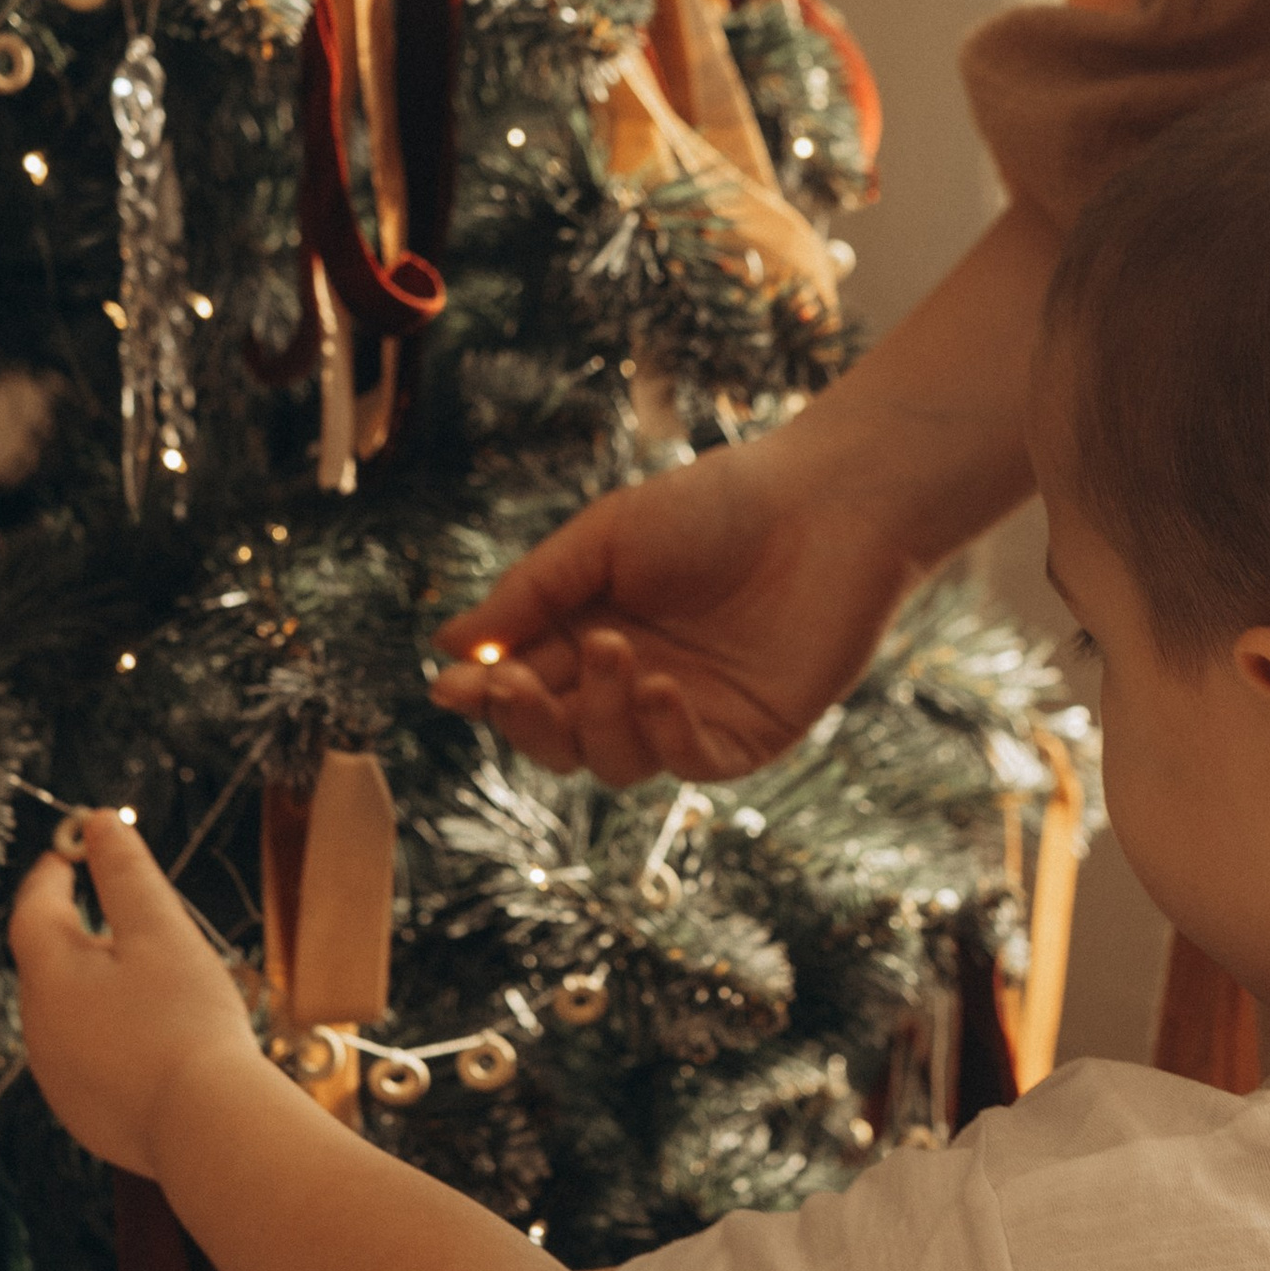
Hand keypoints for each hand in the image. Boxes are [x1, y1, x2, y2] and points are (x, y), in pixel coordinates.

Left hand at [9, 812, 264, 1176]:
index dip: (51, 872)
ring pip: (70, 1015)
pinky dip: (113, 1040)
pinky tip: (155, 1042)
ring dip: (99, 991)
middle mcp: (38, 1029)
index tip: (70, 849)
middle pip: (50, 963)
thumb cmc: (186, 1022)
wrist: (206, 1126)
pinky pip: (90, 1060)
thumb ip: (125, 872)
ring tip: (153, 982)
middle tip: (125, 914)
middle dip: (81, 933)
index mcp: (48, 976)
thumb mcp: (160, 930)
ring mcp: (57, 1078)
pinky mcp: (83, 1115)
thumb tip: (97, 821)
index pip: (33, 908)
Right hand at [431, 428, 922, 786]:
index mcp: (586, 635)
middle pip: (556, 740)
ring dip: (598, 716)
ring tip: (617, 652)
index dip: (485, 695)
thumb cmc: (715, 507)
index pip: (520, 686)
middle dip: (525, 720)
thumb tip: (445, 647)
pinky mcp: (744, 738)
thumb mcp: (603, 538)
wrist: (824, 506)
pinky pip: (687, 764)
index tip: (451, 688)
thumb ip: (530, 594)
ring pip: (613, 761)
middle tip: (512, 683)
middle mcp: (630, 685)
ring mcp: (686, 716)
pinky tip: (660, 687)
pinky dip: (664, 733)